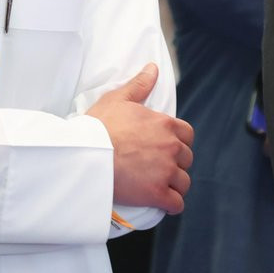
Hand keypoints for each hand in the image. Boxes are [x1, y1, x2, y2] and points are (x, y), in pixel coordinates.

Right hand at [86, 63, 193, 213]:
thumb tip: (153, 68)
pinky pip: (176, 203)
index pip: (187, 134)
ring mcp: (166, 172)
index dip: (177, 141)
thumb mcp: (117, 99)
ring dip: (173, 185)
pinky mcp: (158, 194)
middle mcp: (171, 148)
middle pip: (186, 159)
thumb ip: (140, 84)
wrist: (86, 155)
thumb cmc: (98, 126)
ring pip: (183, 182)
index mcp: (164, 125)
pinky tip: (159, 201)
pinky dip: (170, 204)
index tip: (163, 145)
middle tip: (155, 165)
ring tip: (156, 183)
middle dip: (174, 163)